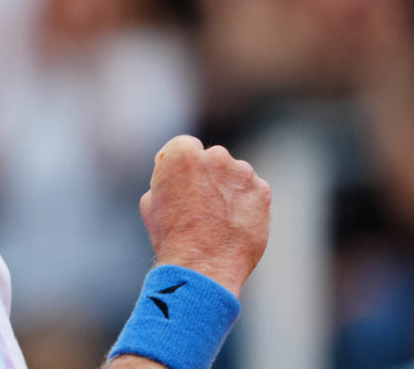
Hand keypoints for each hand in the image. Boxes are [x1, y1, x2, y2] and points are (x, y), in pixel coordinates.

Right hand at [139, 135, 270, 296]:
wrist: (203, 267)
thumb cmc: (171, 236)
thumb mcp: (150, 201)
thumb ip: (166, 178)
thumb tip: (174, 175)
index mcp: (182, 153)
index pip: (185, 146)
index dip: (182, 167)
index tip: (183, 185)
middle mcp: (215, 155)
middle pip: (212, 158)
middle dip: (208, 176)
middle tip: (202, 205)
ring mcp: (242, 172)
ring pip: (235, 174)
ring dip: (228, 189)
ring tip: (218, 220)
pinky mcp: (262, 191)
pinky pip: (252, 191)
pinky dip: (246, 204)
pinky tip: (234, 225)